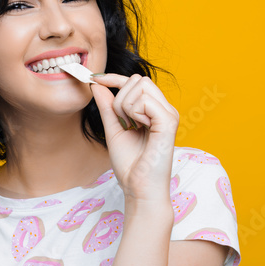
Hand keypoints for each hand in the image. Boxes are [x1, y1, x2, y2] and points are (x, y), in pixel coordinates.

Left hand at [88, 73, 179, 203]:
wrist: (138, 188)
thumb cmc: (130, 165)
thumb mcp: (113, 129)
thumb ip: (107, 107)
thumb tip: (98, 84)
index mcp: (154, 110)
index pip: (136, 81)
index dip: (114, 77)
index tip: (94, 79)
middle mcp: (164, 109)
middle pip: (138, 79)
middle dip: (120, 98)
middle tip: (123, 124)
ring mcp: (169, 113)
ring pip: (141, 85)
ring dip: (126, 107)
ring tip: (131, 128)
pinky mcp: (169, 121)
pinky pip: (145, 100)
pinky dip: (134, 113)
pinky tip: (138, 128)